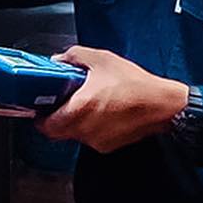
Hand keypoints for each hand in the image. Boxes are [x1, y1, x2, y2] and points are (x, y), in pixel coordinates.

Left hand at [39, 47, 187, 153]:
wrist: (162, 106)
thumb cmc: (136, 85)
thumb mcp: (102, 59)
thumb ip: (74, 57)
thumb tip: (59, 60)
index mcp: (81, 109)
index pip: (46, 126)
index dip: (40, 118)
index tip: (41, 108)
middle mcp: (86, 129)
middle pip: (58, 132)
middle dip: (56, 119)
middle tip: (61, 104)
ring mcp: (97, 140)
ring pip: (74, 135)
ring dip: (74, 122)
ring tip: (86, 104)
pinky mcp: (108, 146)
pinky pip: (91, 138)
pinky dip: (91, 127)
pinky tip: (102, 112)